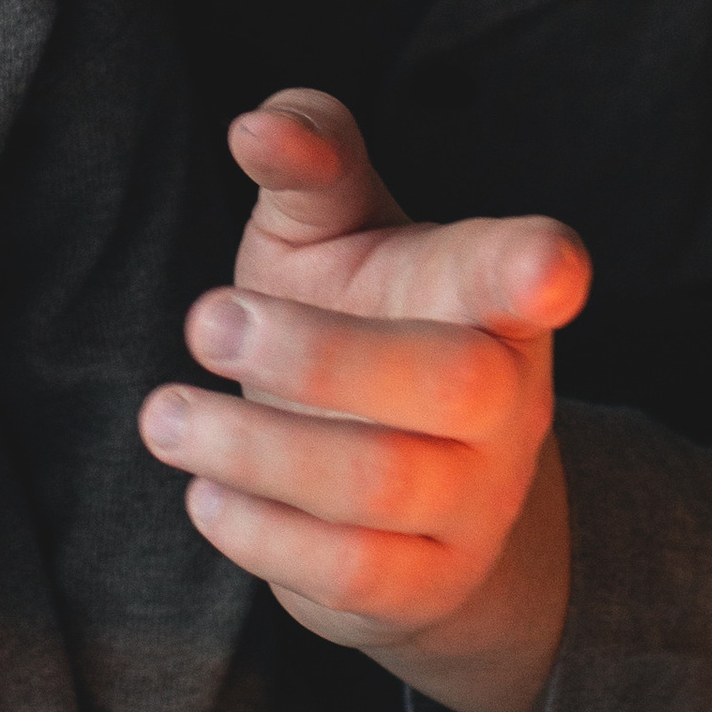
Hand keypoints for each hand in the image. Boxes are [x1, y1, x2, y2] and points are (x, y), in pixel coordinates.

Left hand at [137, 91, 590, 711]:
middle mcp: (509, 398)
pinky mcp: (427, 583)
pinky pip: (352, 571)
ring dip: (254, 447)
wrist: (396, 501)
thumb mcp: (335, 233)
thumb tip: (257, 128)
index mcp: (495, 296)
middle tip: (202, 320)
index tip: (547, 265)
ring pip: (382, 484)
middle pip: (453, 381)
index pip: (527, 272)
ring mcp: (478, 499)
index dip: (539, 268)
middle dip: (319, 355)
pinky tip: (205, 493)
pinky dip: (261, 531)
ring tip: (164, 415)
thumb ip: (311, 162)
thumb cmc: (357, 322)